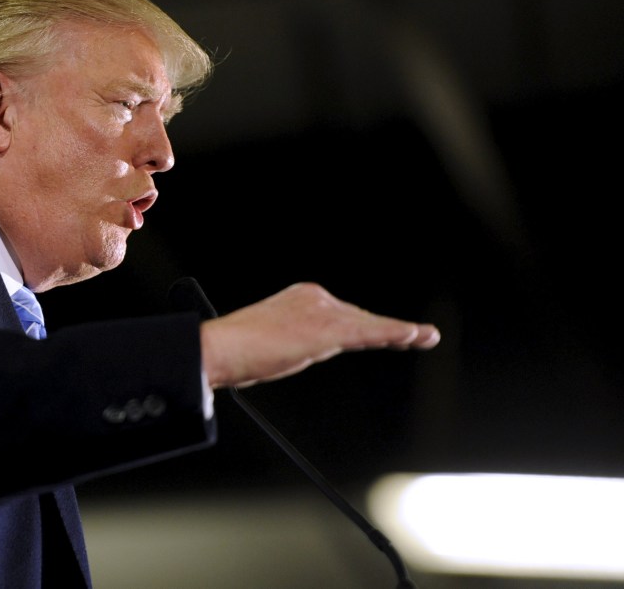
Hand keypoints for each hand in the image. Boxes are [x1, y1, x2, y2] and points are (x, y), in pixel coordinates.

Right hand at [200, 282, 439, 388]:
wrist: (220, 347)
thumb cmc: (235, 349)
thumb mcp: (270, 337)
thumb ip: (293, 339)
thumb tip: (295, 350)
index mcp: (301, 296)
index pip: (344, 313)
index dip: (369, 327)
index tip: (390, 334)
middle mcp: (315, 297)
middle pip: (361, 318)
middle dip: (389, 330)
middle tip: (418, 335)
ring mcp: (322, 312)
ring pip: (369, 326)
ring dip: (400, 332)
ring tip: (425, 336)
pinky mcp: (326, 330)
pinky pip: (367, 334)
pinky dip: (393, 335)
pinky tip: (412, 336)